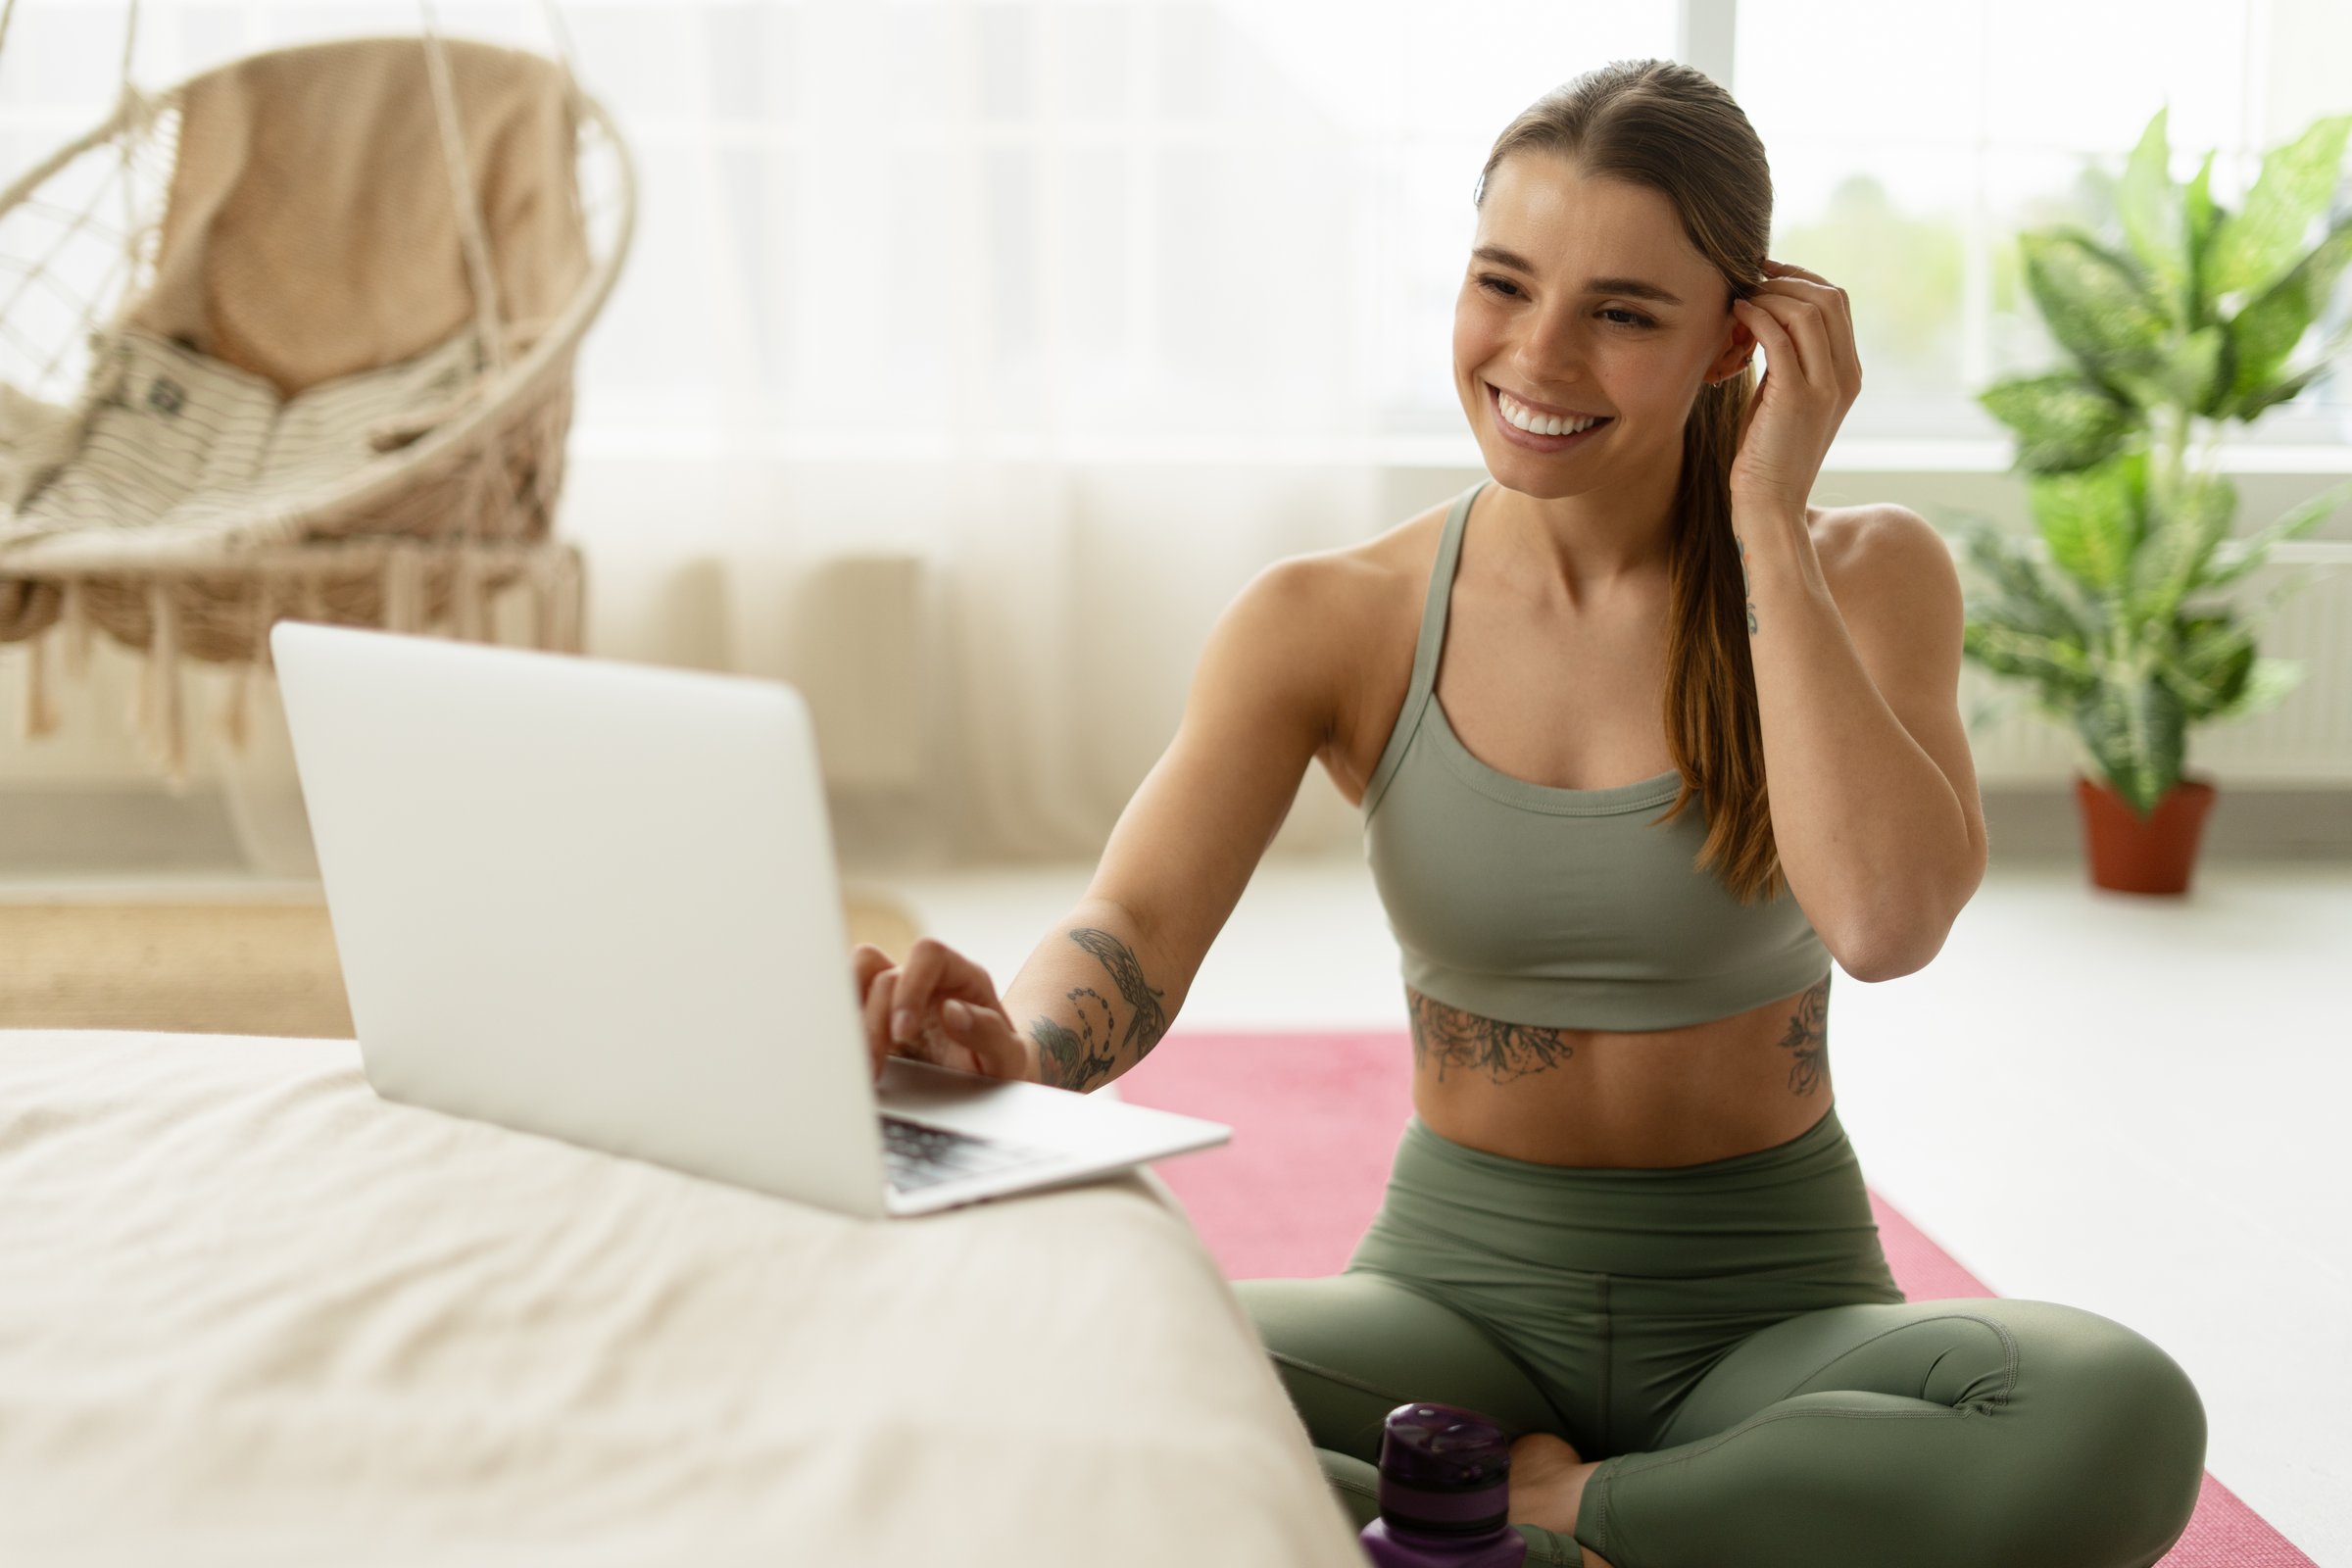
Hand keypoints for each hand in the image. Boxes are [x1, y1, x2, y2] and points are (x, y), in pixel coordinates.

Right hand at [851, 938, 1032, 1084]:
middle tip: (875, 1067)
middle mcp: (923, 979)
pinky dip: (841, 1035)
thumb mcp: (1009, 1058)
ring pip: (851, 980)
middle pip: (877, 968)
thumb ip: (989, 1033)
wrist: (988, 1085)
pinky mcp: (874, 1019)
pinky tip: (849, 1067)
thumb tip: (951, 1011)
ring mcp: (894, 997)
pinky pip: (845, 1011)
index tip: (903, 1032)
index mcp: (960, 976)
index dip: (909, 987)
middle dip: (871, 1020)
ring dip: (848, 1024)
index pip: (927, 954)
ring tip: (860, 1070)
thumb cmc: (1001, 1066)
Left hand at [1726, 259, 1862, 519]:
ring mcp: (1825, 386)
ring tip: (1740, 301)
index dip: (1801, 280)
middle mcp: (1845, 375)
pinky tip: (1737, 315)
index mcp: (1848, 373)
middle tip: (1749, 281)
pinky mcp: (1796, 396)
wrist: (1770, 503)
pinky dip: (1757, 316)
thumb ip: (1786, 361)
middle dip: (1786, 280)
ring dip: (1770, 295)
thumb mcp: (1784, 398)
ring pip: (1808, 310)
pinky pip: (1780, 336)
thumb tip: (1762, 320)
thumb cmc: (1766, 453)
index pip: (1837, 303)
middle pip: (1829, 298)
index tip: (1766, 275)